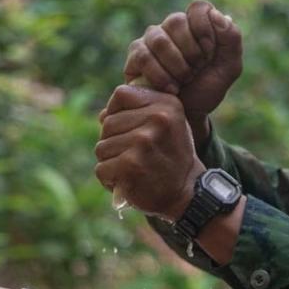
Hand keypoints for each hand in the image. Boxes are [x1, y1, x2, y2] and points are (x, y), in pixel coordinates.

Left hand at [95, 86, 203, 220]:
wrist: (186, 193)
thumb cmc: (171, 157)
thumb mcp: (167, 125)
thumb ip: (138, 111)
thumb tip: (103, 115)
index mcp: (166, 104)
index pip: (121, 94)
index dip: (116, 112)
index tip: (127, 129)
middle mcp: (157, 119)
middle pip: (108, 123)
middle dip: (113, 142)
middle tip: (133, 156)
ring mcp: (143, 142)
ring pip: (102, 147)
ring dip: (111, 162)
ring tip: (131, 170)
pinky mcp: (131, 165)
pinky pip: (102, 168)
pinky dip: (109, 180)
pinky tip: (126, 182)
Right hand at [123, 0, 242, 137]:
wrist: (188, 116)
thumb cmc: (207, 89)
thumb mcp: (229, 68)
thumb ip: (231, 39)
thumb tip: (217, 15)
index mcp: (196, 23)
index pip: (198, 8)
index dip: (205, 30)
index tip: (209, 54)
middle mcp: (172, 26)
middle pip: (176, 21)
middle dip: (191, 53)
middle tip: (196, 71)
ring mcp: (151, 39)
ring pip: (159, 40)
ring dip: (176, 66)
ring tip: (183, 81)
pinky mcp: (135, 56)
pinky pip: (143, 57)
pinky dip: (160, 76)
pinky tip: (170, 89)